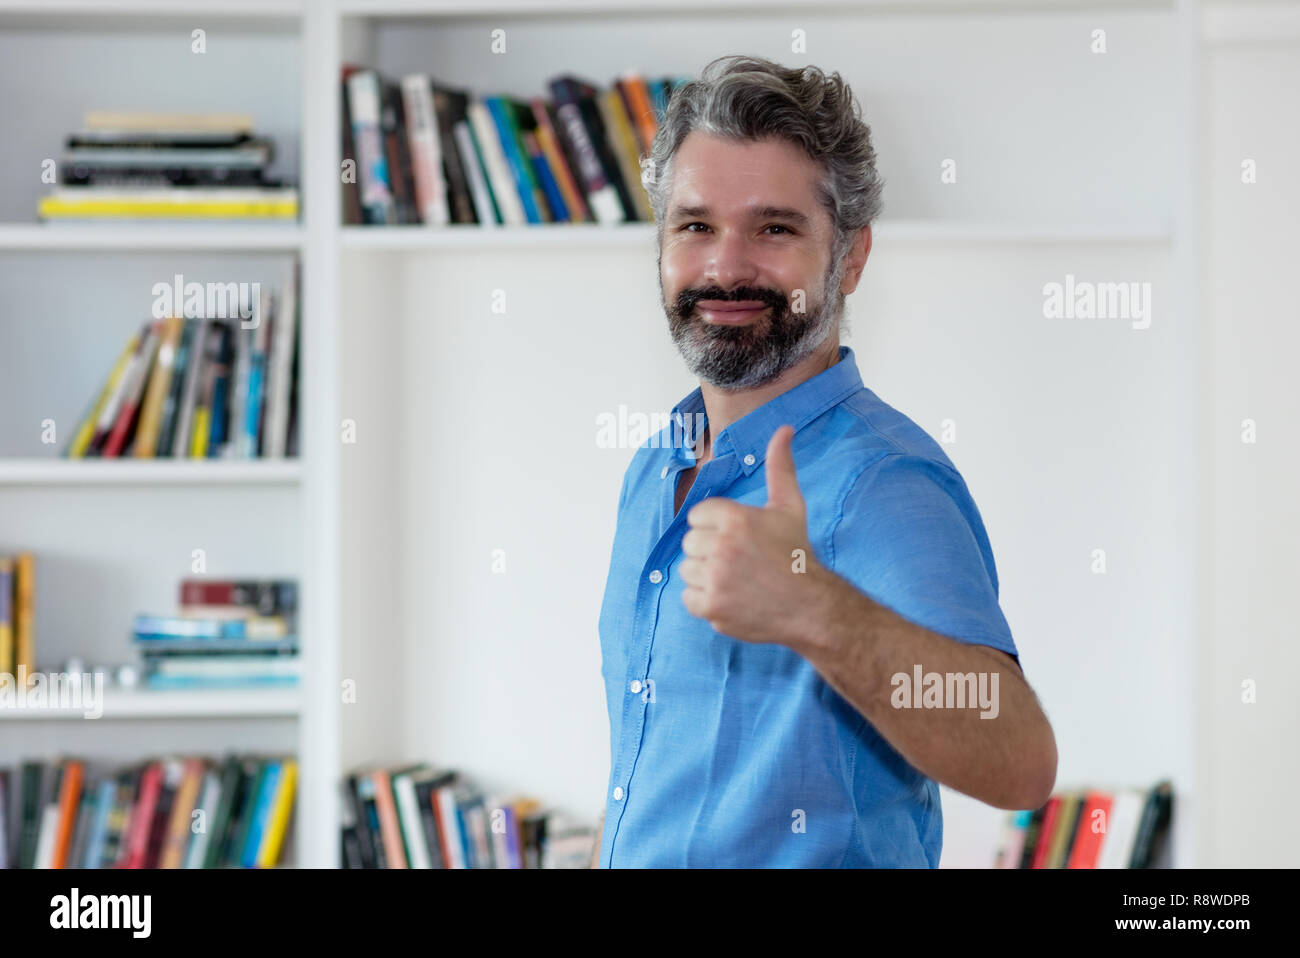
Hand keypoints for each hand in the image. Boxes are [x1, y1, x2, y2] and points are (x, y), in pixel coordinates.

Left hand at [680, 424, 829, 645]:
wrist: (811, 606)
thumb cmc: (797, 553)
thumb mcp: (790, 506)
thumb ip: (780, 466)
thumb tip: (784, 428)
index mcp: (735, 517)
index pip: (697, 516)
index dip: (716, 527)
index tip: (738, 538)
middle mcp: (722, 546)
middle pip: (689, 543)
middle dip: (709, 550)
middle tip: (739, 560)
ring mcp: (715, 579)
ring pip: (687, 570)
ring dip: (706, 576)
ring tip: (736, 579)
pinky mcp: (712, 607)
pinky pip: (688, 597)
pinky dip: (705, 601)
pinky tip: (730, 597)